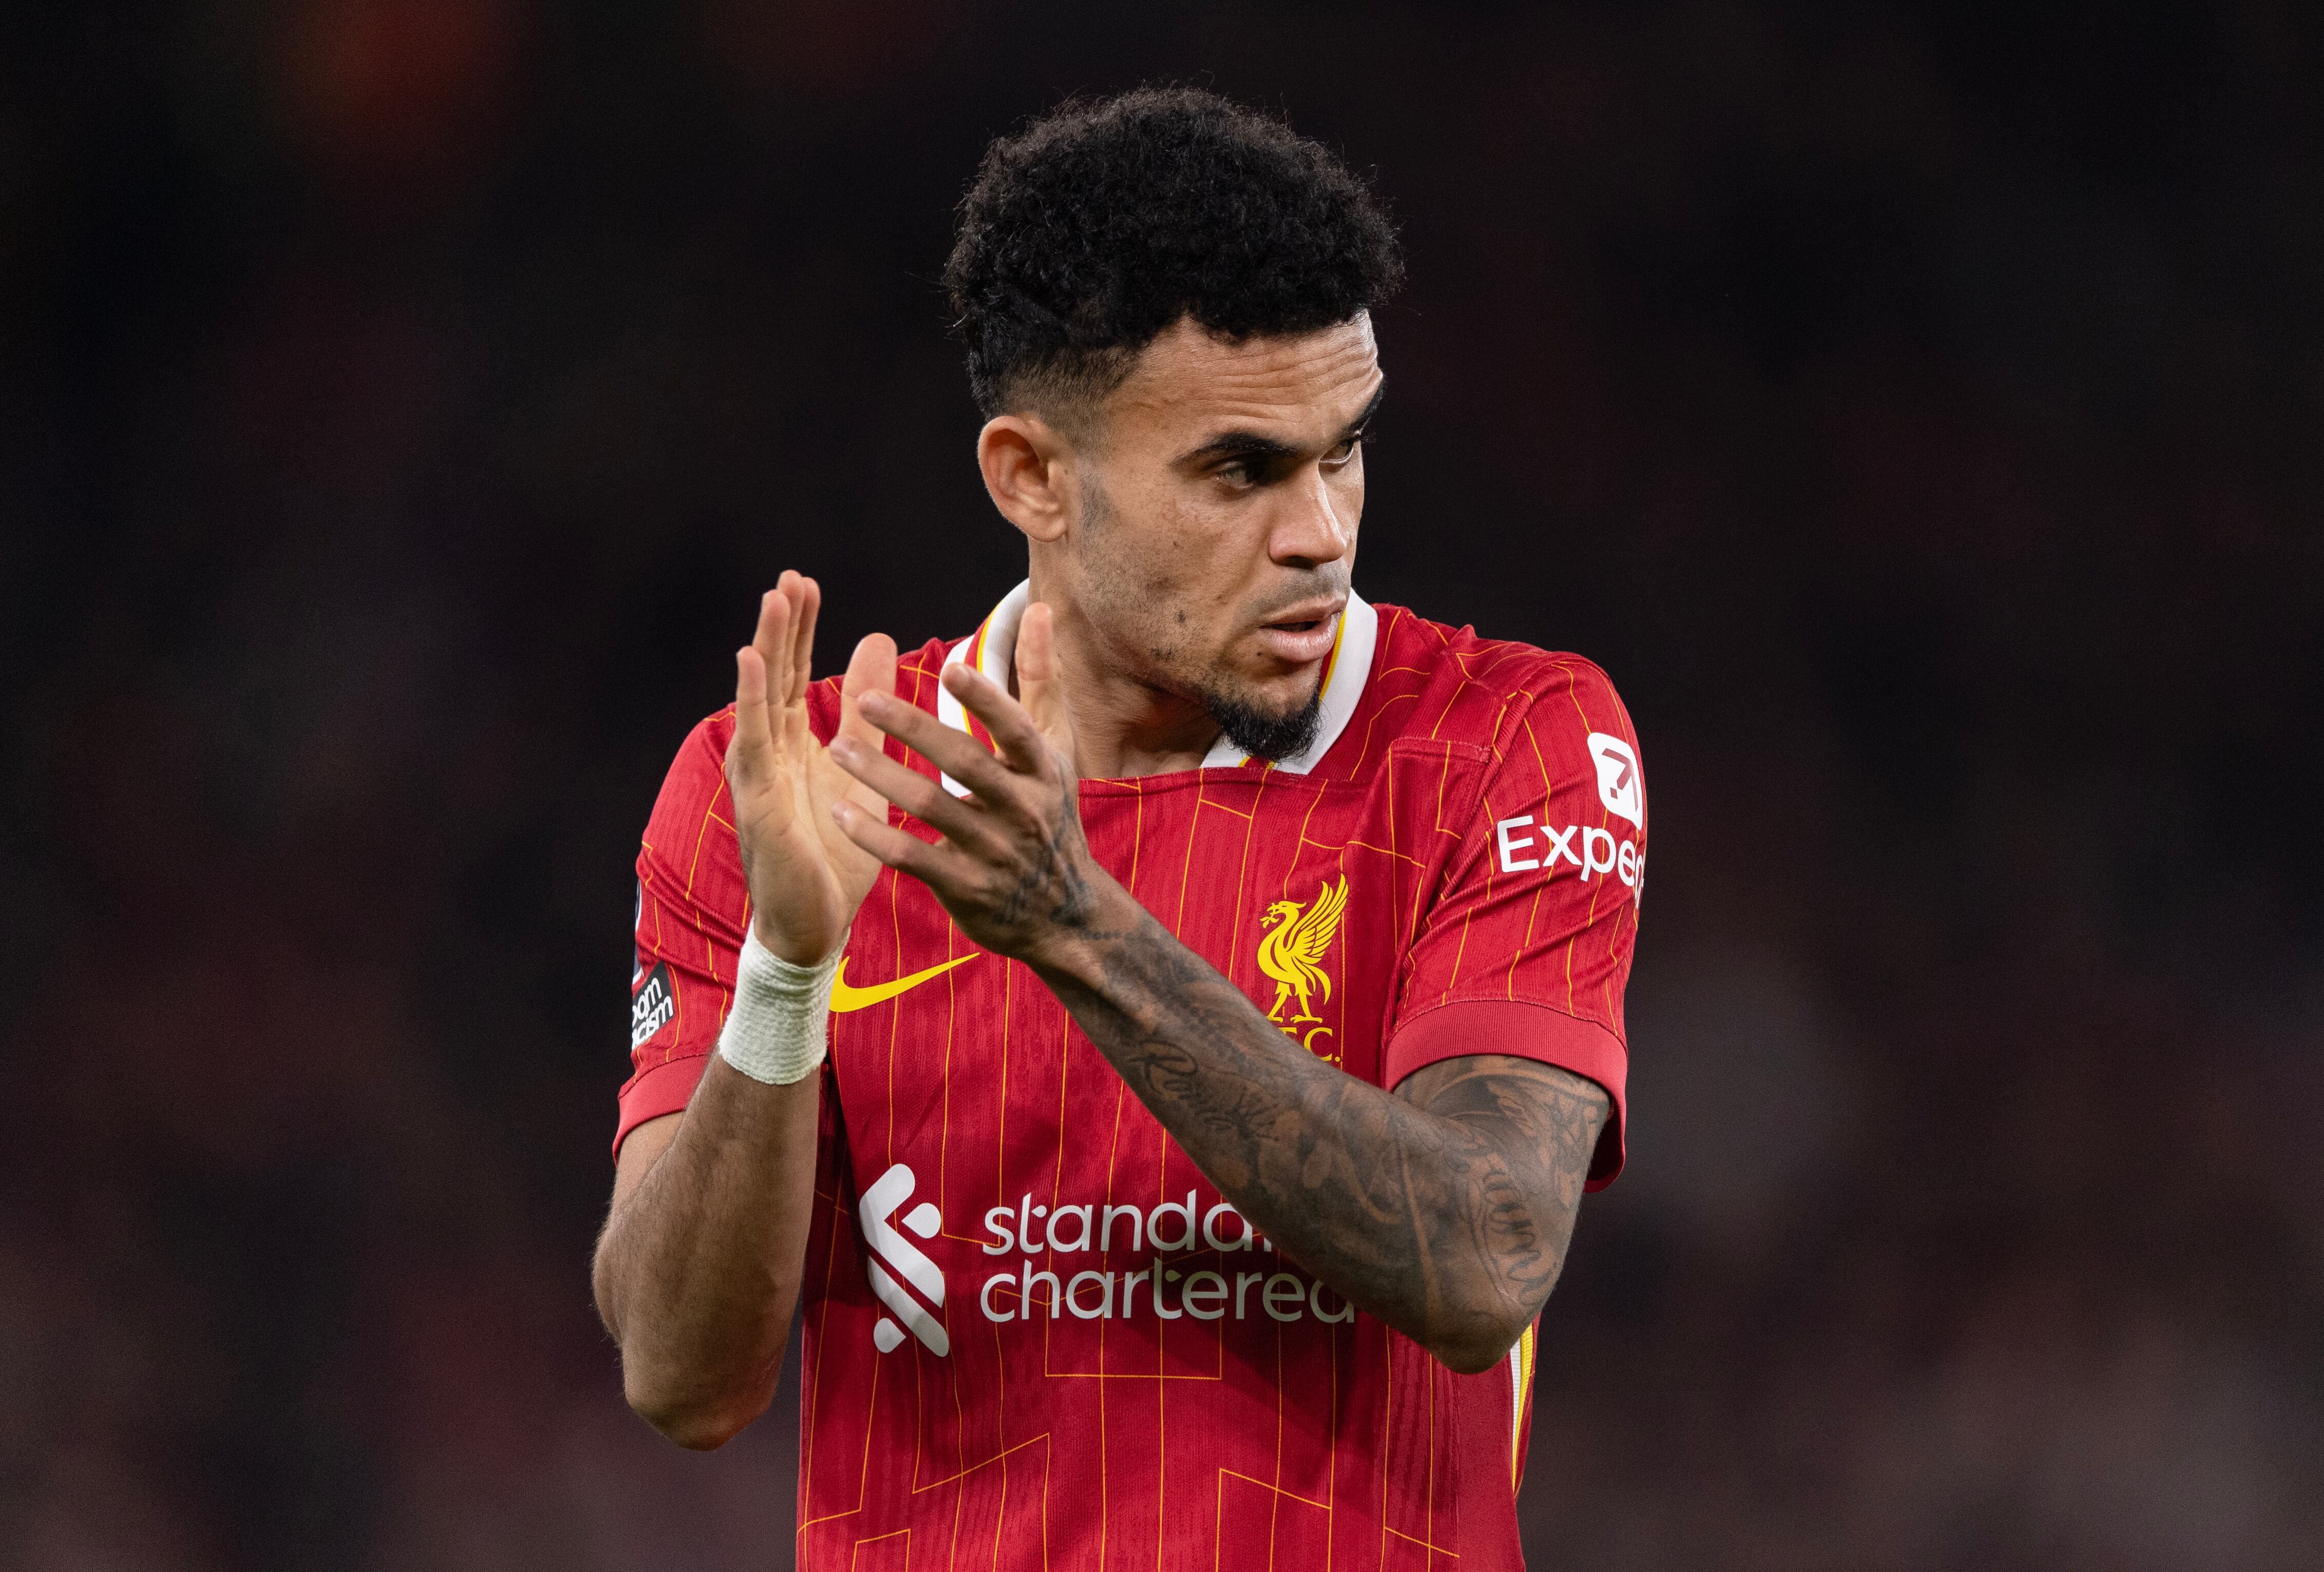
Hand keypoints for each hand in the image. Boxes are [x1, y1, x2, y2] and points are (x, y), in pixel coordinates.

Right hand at [726, 572, 897, 963]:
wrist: (815, 924)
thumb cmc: (834, 852)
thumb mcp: (863, 770)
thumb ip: (869, 715)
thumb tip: (879, 645)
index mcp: (793, 746)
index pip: (795, 676)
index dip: (800, 631)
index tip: (807, 584)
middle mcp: (770, 752)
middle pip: (775, 677)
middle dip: (782, 627)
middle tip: (791, 577)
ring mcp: (759, 773)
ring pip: (761, 698)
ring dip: (767, 647)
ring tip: (774, 600)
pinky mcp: (759, 798)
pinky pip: (754, 740)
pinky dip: (751, 698)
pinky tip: (750, 662)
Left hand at [825, 602, 1120, 970]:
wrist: (1063, 913)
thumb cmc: (1048, 816)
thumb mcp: (1055, 750)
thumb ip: (1040, 680)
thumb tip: (1040, 609)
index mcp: (1042, 770)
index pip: (1016, 729)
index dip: (987, 700)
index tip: (950, 665)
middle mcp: (1023, 810)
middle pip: (967, 764)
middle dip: (915, 731)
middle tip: (863, 700)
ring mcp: (994, 851)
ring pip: (933, 808)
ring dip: (882, 777)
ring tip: (837, 748)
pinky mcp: (966, 888)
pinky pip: (915, 858)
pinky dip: (876, 836)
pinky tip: (841, 811)